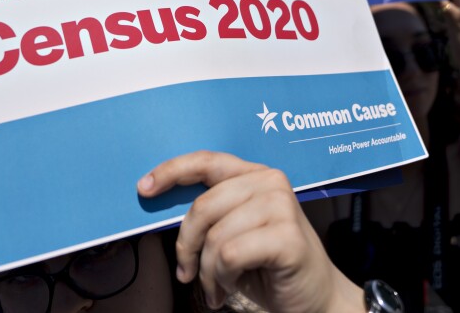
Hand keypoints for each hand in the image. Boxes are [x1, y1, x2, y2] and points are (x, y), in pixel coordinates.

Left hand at [137, 151, 361, 312]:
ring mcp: (282, 206)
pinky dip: (222, 278)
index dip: (171, 171)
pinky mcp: (288, 236)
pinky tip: (230, 288)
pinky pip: (229, 255)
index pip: (206, 161)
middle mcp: (270, 182)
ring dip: (207, 271)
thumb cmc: (268, 266)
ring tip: (216, 286)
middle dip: (186, 246)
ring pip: (214, 236)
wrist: (315, 298)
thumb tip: (161, 205)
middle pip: (203, 206)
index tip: (144, 188)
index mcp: (255, 175)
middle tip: (187, 273)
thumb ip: (210, 214)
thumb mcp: (233, 231)